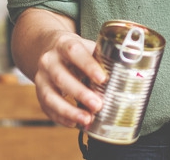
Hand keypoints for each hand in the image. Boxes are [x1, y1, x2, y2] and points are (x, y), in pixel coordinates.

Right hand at [12, 10, 108, 127]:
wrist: (51, 49)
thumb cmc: (77, 52)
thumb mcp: (87, 47)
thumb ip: (103, 59)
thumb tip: (130, 74)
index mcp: (64, 44)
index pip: (74, 52)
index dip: (88, 65)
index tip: (103, 79)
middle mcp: (49, 60)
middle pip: (61, 77)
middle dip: (80, 93)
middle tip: (98, 105)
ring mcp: (41, 78)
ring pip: (50, 96)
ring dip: (68, 111)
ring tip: (87, 120)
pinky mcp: (39, 93)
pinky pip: (47, 108)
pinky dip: (61, 118)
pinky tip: (75, 123)